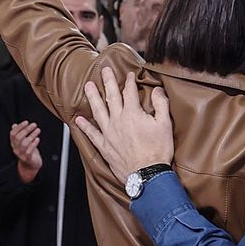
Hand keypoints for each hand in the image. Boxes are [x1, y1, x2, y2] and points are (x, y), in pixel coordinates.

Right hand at [10, 121, 42, 181]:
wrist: (31, 165)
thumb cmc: (28, 151)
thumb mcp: (23, 142)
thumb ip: (19, 134)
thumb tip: (14, 125)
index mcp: (14, 144)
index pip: (13, 134)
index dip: (19, 127)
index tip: (26, 122)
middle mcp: (16, 149)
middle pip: (18, 138)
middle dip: (26, 130)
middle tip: (34, 124)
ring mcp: (21, 154)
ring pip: (24, 144)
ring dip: (32, 135)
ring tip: (38, 130)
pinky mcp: (28, 159)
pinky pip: (29, 151)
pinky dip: (33, 144)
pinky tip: (37, 139)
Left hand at [74, 67, 173, 181]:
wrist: (147, 174)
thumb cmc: (158, 151)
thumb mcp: (165, 125)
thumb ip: (161, 105)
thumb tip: (157, 90)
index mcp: (133, 114)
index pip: (130, 92)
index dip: (129, 81)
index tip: (129, 75)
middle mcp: (118, 120)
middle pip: (112, 96)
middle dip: (108, 82)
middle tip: (104, 70)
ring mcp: (109, 133)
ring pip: (98, 110)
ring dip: (93, 97)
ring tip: (88, 86)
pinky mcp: (104, 146)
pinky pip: (91, 134)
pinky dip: (85, 126)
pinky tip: (79, 119)